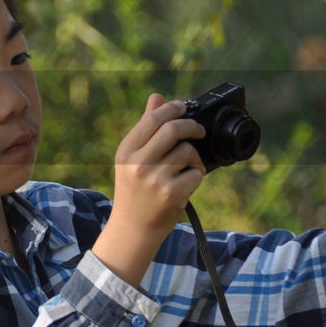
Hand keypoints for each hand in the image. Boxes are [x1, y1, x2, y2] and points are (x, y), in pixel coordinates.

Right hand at [92, 93, 205, 286]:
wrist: (133, 229)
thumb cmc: (134, 191)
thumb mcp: (132, 159)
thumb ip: (146, 128)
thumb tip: (157, 97)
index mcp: (126, 151)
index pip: (153, 119)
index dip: (172, 108)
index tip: (183, 106)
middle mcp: (138, 163)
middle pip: (173, 129)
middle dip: (191, 126)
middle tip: (199, 130)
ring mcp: (155, 179)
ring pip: (187, 151)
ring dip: (194, 158)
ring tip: (186, 169)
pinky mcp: (171, 194)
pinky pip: (196, 173)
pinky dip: (196, 176)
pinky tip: (185, 185)